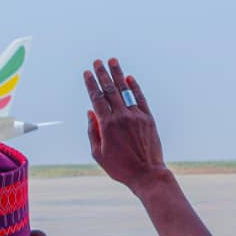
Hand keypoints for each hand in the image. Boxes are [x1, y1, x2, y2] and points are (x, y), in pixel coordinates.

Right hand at [83, 58, 168, 192]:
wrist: (147, 174)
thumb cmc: (120, 167)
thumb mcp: (98, 153)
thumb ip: (93, 131)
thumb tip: (90, 112)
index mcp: (107, 125)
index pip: (97, 98)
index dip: (91, 84)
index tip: (87, 72)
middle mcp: (122, 117)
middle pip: (110, 90)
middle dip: (103, 74)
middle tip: (98, 61)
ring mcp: (137, 116)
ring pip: (125, 91)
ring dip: (118, 75)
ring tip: (113, 61)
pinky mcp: (148, 119)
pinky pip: (140, 99)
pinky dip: (134, 87)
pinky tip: (129, 78)